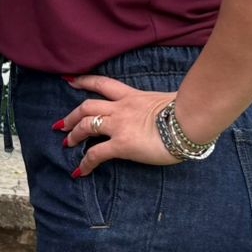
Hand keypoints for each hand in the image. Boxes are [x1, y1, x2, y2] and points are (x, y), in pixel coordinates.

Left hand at [57, 74, 177, 175]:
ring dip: (73, 134)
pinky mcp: (121, 145)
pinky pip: (96, 154)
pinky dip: (85, 163)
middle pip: (87, 106)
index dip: (84, 81)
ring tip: (67, 143)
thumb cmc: (187, 111)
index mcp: (132, 96)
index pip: (102, 84)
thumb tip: (165, 114)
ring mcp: (119, 126)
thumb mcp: (166, 102)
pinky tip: (80, 171)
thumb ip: (157, 107)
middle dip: (72, 115)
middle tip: (62, 124)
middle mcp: (120, 108)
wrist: (190, 119)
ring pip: (86, 125)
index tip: (69, 80)